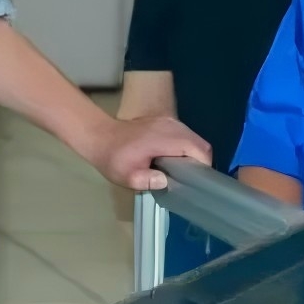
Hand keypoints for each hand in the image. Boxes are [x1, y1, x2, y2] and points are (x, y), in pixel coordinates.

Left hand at [84, 114, 209, 191]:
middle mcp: (172, 126)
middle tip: (189, 180)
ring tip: (182, 173)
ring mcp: (169, 122)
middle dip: (200, 163)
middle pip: (200, 144)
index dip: (203, 167)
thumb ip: (146, 181)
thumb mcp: (126, 176)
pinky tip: (174, 162)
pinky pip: (184, 136)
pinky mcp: (165, 122)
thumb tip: (165, 181)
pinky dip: (185, 149)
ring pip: (194, 139)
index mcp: (165, 138)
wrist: (100, 136)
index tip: (195, 182)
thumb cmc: (113, 157)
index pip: (199, 150)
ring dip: (193, 156)